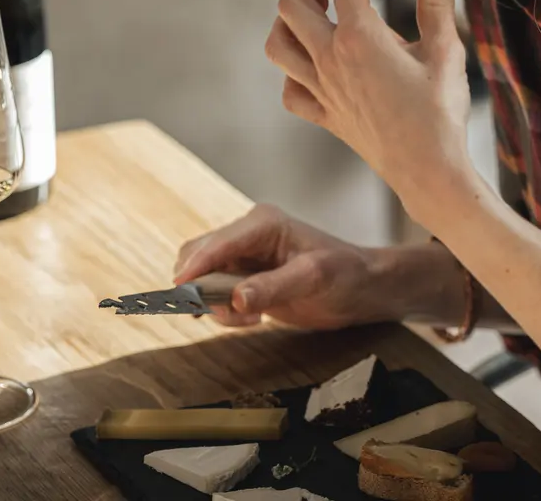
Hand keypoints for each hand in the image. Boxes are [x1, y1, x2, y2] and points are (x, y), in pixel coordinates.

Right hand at [173, 203, 390, 329]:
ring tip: (248, 317)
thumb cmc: (346, 274)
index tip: (178, 293)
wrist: (362, 288)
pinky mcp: (244, 278)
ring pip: (202, 278)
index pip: (217, 243)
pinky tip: (250, 318)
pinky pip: (213, 294)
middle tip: (228, 313)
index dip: (195, 268)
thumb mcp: (314, 279)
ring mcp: (244, 256)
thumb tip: (235, 298)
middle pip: (199, 256)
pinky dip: (221, 310)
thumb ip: (273, 287)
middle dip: (202, 288)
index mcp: (263, 224)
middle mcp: (248, 235)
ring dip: (213, 303)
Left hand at [265, 0, 477, 216]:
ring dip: (292, 21)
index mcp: (360, 39)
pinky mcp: (324, 115)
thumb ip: (436, 2)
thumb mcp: (445, 50)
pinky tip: (319, 64)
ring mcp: (322, 90)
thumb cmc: (440, 113)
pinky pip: (290, 88)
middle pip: (292, 3)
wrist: (428, 171)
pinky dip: (295, 70)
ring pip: (277, 44)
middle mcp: (330, 60)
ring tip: (321, 13)